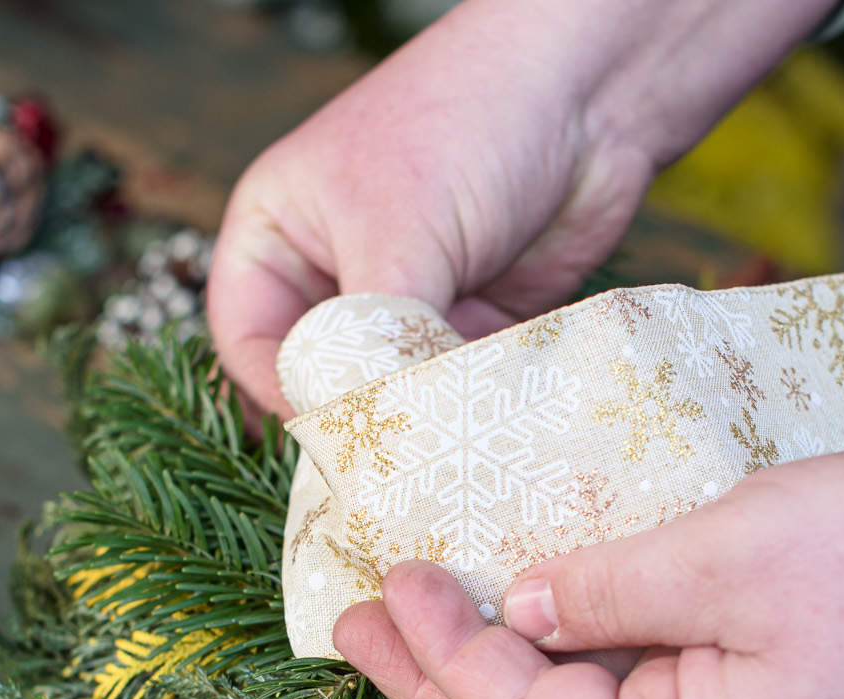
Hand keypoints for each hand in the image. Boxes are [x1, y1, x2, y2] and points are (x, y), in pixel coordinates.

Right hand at [206, 0, 833, 414]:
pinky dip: (473, 406)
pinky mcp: (476, 323)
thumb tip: (367, 427)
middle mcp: (337, 271)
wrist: (596, 94)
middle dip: (357, 411)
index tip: (332, 428)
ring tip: (450, 442)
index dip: (279, 391)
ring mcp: (410, 299)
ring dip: (424, 415)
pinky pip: (458, 387)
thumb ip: (373, 336)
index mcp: (280, 233)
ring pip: (397, 388)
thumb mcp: (399, 231)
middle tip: (390, 459)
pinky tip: (492, 420)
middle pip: (324, 375)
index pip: (248, 339)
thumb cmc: (471, 124)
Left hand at [334, 446, 843, 698]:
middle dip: (442, 689)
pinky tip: (543, 616)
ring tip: (423, 624)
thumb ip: (613, 585)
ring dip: (502, 683)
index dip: (445, 658)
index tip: (386, 580)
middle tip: (356, 622)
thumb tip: (521, 607)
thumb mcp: (737, 549)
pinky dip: (576, 667)